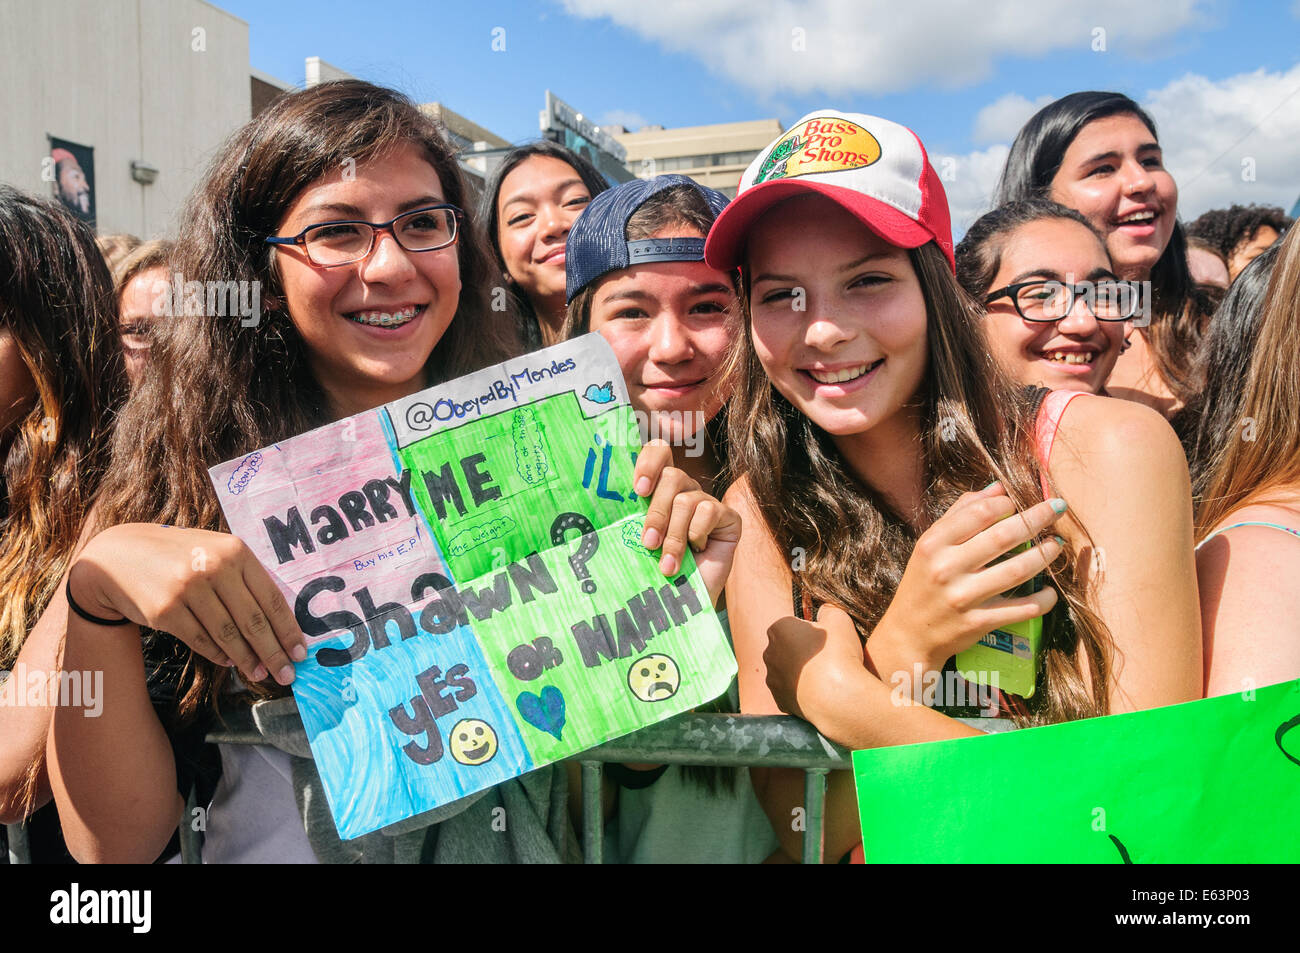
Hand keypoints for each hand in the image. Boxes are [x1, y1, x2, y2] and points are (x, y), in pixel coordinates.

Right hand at [69, 523, 307, 685]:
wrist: (116, 558)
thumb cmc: (178, 557)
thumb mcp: (215, 552)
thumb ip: (245, 578)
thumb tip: (279, 623)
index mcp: (234, 551)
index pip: (272, 598)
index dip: (288, 630)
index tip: (301, 652)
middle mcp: (213, 567)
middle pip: (253, 621)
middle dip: (274, 653)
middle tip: (287, 674)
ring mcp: (188, 589)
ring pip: (228, 635)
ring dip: (247, 660)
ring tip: (260, 674)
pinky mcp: (165, 611)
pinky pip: (201, 640)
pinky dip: (218, 654)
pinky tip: (230, 662)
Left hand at [633, 440, 740, 604]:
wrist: (682, 602)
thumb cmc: (655, 571)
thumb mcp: (638, 539)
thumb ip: (630, 516)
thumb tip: (604, 500)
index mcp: (660, 488)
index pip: (659, 452)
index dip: (649, 462)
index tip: (638, 490)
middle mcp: (685, 490)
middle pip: (672, 476)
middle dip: (656, 512)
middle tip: (648, 542)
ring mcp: (708, 502)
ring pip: (685, 500)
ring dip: (674, 535)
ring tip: (667, 562)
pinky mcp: (728, 517)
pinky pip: (708, 511)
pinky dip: (697, 535)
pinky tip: (697, 552)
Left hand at [763, 604, 863, 723]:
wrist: (839, 696)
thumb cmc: (838, 654)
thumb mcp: (839, 617)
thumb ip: (828, 610)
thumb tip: (824, 613)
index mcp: (778, 629)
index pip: (792, 625)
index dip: (811, 632)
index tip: (825, 640)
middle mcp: (769, 653)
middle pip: (787, 648)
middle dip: (802, 652)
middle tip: (826, 658)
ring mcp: (772, 679)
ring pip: (787, 671)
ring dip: (801, 673)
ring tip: (825, 677)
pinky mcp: (780, 700)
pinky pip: (791, 692)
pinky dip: (802, 692)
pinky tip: (819, 692)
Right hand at [870, 482, 1064, 676]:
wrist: (909, 634)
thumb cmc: (923, 582)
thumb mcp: (930, 545)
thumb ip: (960, 514)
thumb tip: (998, 489)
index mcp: (933, 544)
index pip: (979, 513)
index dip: (1006, 503)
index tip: (1017, 503)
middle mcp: (946, 569)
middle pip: (1004, 537)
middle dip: (1037, 518)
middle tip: (1058, 508)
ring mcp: (964, 597)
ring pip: (1018, 570)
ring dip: (1045, 555)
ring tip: (1057, 544)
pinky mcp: (979, 623)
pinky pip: (1022, 608)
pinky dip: (1043, 599)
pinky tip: (1050, 590)